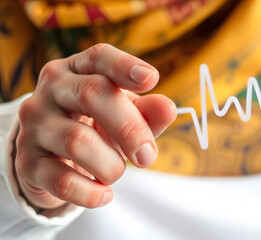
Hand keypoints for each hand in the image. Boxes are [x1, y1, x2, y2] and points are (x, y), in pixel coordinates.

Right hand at [15, 44, 176, 208]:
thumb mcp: (124, 115)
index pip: (99, 58)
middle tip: (148, 156)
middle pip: (91, 94)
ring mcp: (34, 125)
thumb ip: (148, 112)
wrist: (54, 157)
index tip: (151, 79)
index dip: (125, 65)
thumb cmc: (97, 127)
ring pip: (77, 141)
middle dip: (130, 128)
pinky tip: (104, 194)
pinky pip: (62, 180)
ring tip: (117, 172)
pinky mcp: (28, 162)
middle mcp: (52, 90)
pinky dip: (91, 193)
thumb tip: (168, 108)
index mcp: (78, 71)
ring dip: (110, 165)